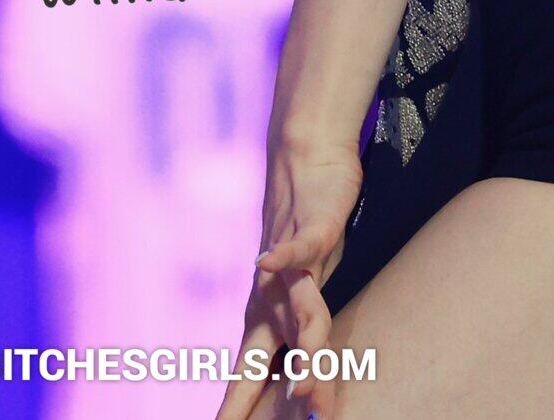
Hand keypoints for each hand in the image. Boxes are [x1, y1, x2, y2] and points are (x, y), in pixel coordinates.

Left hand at [214, 136, 363, 419]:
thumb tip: (303, 372)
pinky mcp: (315, 227)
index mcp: (270, 315)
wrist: (307, 159)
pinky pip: (301, 245)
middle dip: (265, 398)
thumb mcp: (308, 283)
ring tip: (301, 384)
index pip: (251, 374)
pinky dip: (285, 255)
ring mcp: (292, 264)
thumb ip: (304, 324)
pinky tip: (267, 262)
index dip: (237, 408)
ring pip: (301, 312)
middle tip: (280, 417)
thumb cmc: (307, 228)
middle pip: (271, 354)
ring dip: (303, 347)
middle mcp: (274, 296)